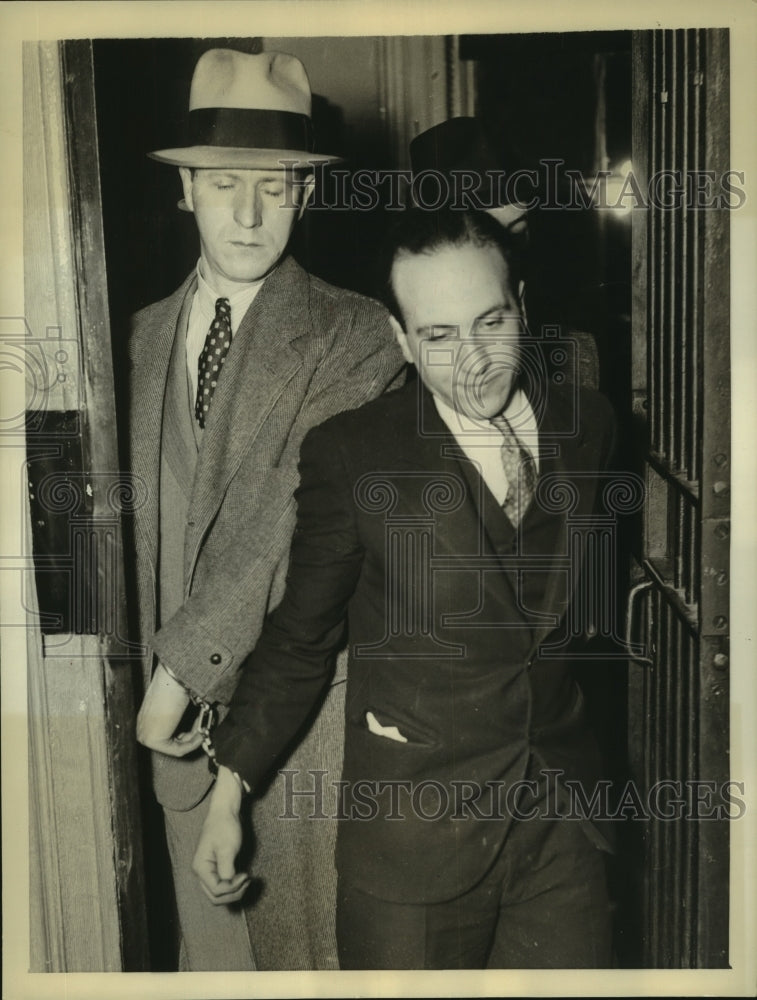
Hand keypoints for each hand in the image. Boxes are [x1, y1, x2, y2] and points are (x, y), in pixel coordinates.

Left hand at [136, 661, 204, 755]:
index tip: (200, 730)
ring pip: (176, 747)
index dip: (187, 735)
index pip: (167, 736)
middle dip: (192, 737)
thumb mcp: (177, 706)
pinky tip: (201, 732)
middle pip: (172, 744)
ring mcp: (145, 736)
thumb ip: (180, 720)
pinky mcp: (153, 741)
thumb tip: (195, 731)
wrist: (173, 679)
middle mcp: (142, 729)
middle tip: (204, 729)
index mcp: (145, 720)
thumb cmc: (175, 686)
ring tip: (203, 724)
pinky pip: (178, 750)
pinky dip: (193, 743)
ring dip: (195, 737)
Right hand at [193, 766, 251, 903]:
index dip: (233, 888)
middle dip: (233, 893)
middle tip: (247, 881)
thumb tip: (229, 884)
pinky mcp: (215, 868)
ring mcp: (208, 871)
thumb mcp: (227, 848)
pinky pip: (222, 885)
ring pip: (218, 893)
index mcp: (201, 867)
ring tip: (247, 880)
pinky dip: (233, 885)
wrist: (225, 811)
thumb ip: (226, 869)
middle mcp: (202, 872)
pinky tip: (244, 877)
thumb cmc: (225, 826)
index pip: (216, 890)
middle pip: (215, 897)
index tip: (246, 875)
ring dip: (234, 891)